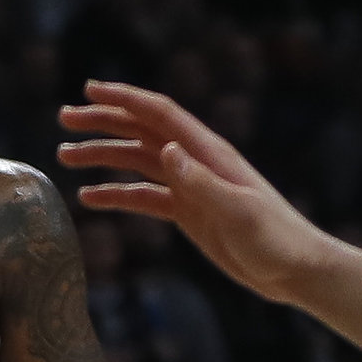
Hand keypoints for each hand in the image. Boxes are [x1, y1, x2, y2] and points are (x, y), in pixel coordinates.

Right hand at [57, 79, 334, 305]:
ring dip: (102, 156)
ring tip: (64, 156)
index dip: (125, 98)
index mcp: (208, 153)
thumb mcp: (238, 211)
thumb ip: (201, 181)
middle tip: (64, 119)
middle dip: (103, 122)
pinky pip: (144, 196)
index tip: (89, 90)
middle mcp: (195, 162)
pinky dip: (116, 194)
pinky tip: (90, 199)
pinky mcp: (189, 212)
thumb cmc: (277, 239)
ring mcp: (191, 187)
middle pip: (141, 132)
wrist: (297, 271)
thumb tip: (165, 149)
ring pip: (137, 162)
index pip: (160, 114)